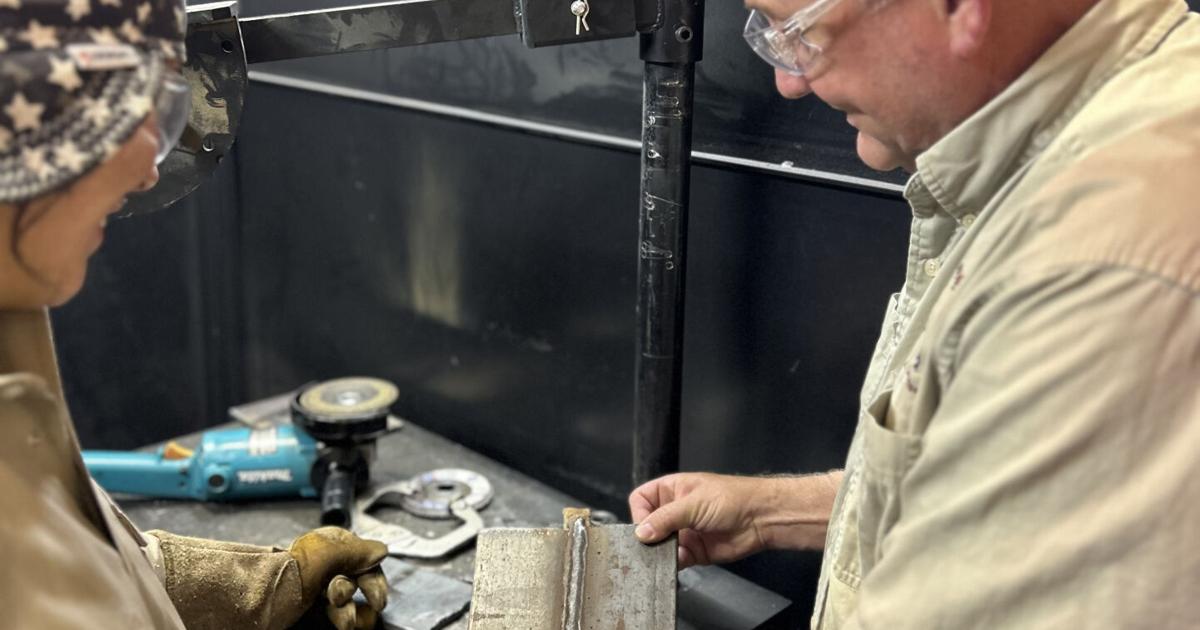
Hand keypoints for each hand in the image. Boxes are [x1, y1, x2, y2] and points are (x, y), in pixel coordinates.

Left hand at [288, 527, 388, 629]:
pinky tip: (344, 625)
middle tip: (361, 606)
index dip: (372, 574)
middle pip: (360, 579)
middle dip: (363, 593)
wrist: (249, 611)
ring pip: (352, 600)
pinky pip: (342, 617)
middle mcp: (325, 565)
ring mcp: (318, 592)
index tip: (376, 596)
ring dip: (353, 611)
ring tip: (345, 621)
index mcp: (325, 545)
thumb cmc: (280, 582)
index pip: (362, 555)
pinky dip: (348, 621)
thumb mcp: (319, 559)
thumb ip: (355, 551)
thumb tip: (383, 550)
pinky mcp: (313, 614)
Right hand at [629, 473, 771, 568]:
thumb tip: (641, 532)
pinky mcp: (693, 551)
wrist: (761, 519)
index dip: (639, 513)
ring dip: (660, 551)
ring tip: (665, 552)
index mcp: (672, 490)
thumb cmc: (732, 499)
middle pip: (648, 525)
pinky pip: (675, 559)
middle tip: (651, 544)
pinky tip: (682, 558)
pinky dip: (674, 562)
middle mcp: (675, 511)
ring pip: (659, 545)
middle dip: (648, 536)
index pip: (641, 499)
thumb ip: (665, 518)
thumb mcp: (693, 503)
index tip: (644, 526)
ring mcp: (684, 532)